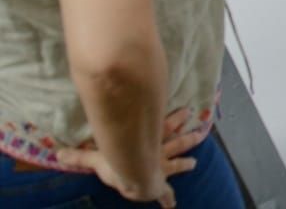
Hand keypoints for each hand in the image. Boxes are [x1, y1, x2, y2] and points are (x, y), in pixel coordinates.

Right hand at [54, 108, 205, 207]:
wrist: (134, 173)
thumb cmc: (119, 160)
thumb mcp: (97, 156)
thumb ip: (79, 156)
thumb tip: (58, 153)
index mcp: (148, 143)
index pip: (163, 127)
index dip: (173, 120)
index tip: (186, 113)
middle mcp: (158, 154)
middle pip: (176, 143)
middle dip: (187, 138)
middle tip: (200, 132)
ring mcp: (161, 170)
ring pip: (177, 163)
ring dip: (185, 164)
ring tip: (195, 164)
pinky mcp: (160, 186)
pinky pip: (166, 194)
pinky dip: (169, 200)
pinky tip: (172, 205)